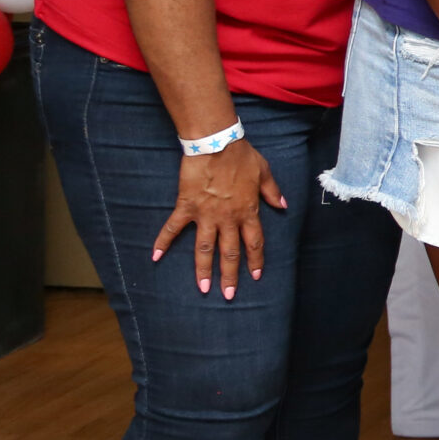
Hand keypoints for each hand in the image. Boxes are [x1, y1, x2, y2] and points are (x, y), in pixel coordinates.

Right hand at [152, 139, 285, 299]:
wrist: (216, 143)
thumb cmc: (241, 155)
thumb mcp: (264, 172)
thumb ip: (272, 192)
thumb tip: (283, 205)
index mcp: (248, 211)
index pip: (254, 242)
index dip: (255, 260)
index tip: (256, 276)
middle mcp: (227, 218)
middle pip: (230, 252)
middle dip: (230, 276)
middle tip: (228, 296)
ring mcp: (206, 215)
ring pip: (204, 248)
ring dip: (203, 270)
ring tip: (203, 288)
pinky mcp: (186, 207)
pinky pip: (173, 228)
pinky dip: (163, 242)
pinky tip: (155, 257)